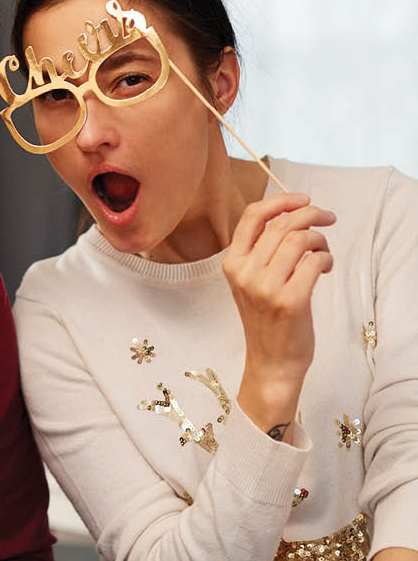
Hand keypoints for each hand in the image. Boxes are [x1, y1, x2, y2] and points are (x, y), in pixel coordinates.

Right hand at [222, 193, 334, 440]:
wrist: (271, 361)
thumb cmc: (266, 318)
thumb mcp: (250, 281)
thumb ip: (262, 250)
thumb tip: (290, 215)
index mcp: (232, 264)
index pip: (253, 216)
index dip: (281, 201)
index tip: (303, 200)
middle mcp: (245, 273)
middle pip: (282, 224)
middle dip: (311, 214)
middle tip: (327, 218)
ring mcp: (265, 288)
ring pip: (299, 239)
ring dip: (320, 238)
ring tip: (323, 250)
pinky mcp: (290, 301)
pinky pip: (314, 261)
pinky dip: (326, 259)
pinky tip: (324, 269)